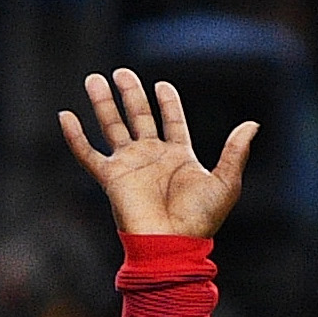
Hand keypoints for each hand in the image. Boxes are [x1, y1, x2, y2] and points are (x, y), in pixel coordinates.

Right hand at [59, 67, 254, 239]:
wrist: (172, 244)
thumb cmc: (200, 219)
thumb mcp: (225, 181)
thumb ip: (235, 151)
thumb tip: (252, 124)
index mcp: (178, 156)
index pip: (170, 120)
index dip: (167, 102)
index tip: (161, 85)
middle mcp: (151, 157)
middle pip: (138, 117)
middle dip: (130, 94)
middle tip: (120, 73)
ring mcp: (129, 165)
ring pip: (112, 127)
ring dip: (103, 103)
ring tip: (94, 79)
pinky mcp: (110, 177)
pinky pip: (87, 154)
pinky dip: (75, 136)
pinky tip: (65, 115)